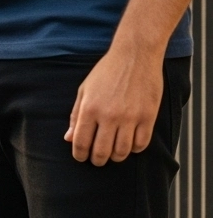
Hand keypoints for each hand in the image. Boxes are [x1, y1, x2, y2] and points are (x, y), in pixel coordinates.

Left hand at [65, 44, 163, 165]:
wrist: (135, 56)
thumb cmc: (106, 72)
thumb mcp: (84, 90)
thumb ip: (75, 115)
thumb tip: (69, 138)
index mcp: (89, 108)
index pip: (81, 141)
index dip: (79, 154)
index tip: (81, 158)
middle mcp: (109, 116)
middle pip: (102, 151)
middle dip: (97, 160)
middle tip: (96, 160)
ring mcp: (130, 117)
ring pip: (122, 151)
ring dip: (116, 157)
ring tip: (113, 154)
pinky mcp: (148, 117)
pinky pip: (141, 144)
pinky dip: (134, 149)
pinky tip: (130, 145)